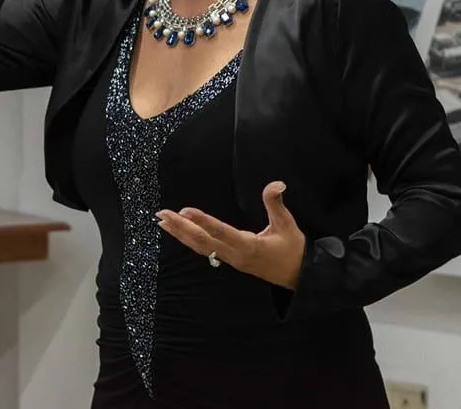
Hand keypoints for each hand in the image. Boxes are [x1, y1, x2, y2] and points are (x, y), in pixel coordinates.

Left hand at [156, 181, 305, 289]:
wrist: (298, 277)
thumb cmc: (293, 250)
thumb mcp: (288, 225)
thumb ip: (276, 204)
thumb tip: (277, 183)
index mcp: (249, 246)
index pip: (221, 231)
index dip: (203, 221)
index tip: (185, 211)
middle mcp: (235, 255)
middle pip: (203, 241)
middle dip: (181, 227)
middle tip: (162, 214)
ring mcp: (230, 260)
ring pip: (200, 247)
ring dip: (180, 234)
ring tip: (161, 221)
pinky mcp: (229, 260)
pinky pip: (204, 250)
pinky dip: (188, 240)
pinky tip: (178, 232)